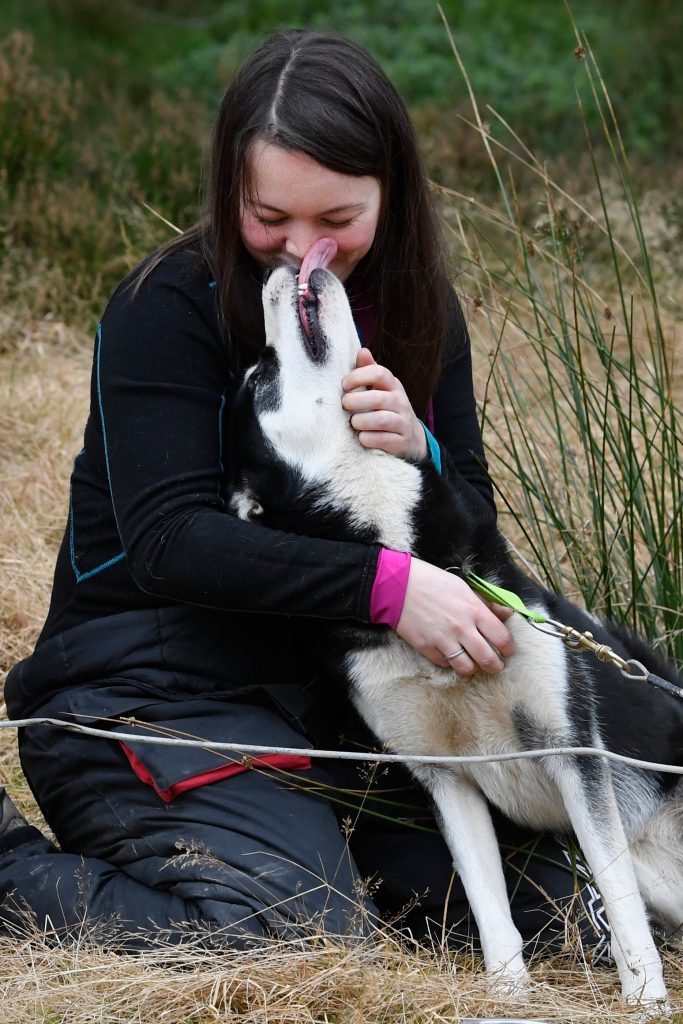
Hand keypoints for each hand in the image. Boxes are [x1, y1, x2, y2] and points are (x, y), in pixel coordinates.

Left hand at [342, 348, 427, 460]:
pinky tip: (361, 437)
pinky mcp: (401, 442)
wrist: (410, 438)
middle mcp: (400, 402)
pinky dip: (367, 439)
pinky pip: (382, 439)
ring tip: (353, 422)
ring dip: (360, 421)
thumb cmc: (387, 409)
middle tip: (344, 405)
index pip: (379, 373)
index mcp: (393, 386)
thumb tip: (362, 351)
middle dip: (355, 401)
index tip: (345, 385)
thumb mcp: (380, 389)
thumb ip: (369, 371)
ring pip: (380, 419)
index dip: (359, 376)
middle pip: (377, 398)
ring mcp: (402, 422)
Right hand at [395, 558, 515, 674]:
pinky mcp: (427, 647)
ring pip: (467, 668)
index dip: (509, 648)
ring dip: (473, 668)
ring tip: (473, 664)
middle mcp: (462, 628)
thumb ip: (487, 603)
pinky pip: (445, 664)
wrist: (398, 585)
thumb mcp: (464, 587)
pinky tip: (450, 655)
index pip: (502, 638)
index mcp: (474, 610)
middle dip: (496, 666)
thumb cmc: (432, 581)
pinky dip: (449, 662)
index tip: (508, 651)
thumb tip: (506, 614)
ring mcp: (444, 640)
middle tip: (496, 666)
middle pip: (488, 659)